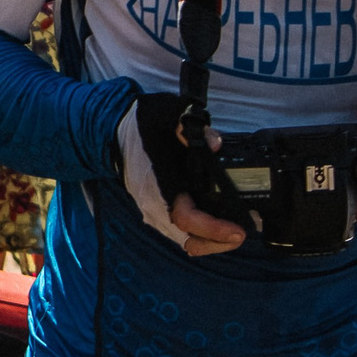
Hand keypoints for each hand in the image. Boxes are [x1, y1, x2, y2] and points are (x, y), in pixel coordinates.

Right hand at [117, 96, 247, 256]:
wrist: (113, 131)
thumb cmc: (141, 124)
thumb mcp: (164, 113)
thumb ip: (187, 125)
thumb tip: (215, 143)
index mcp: (159, 184)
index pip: (187, 218)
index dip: (213, 229)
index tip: (237, 231)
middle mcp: (155, 205)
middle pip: (189, 240)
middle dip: (219, 243)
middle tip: (243, 233)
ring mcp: (154, 211)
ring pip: (185, 241)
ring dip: (211, 242)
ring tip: (235, 232)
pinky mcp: (157, 212)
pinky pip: (181, 234)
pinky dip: (201, 235)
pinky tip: (219, 224)